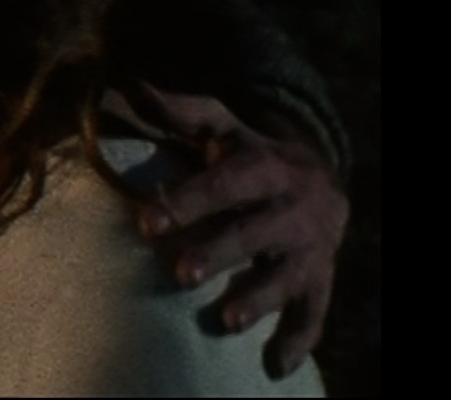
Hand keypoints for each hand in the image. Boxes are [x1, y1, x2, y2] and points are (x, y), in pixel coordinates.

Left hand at [123, 81, 347, 380]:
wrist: (321, 181)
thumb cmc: (249, 154)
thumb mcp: (221, 127)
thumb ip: (179, 111)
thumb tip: (129, 85)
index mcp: (265, 168)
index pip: (225, 184)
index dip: (187, 200)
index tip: (145, 222)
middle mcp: (291, 209)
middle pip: (256, 232)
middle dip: (220, 252)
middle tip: (180, 273)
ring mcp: (308, 250)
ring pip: (286, 276)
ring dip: (257, 298)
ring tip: (224, 318)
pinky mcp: (318, 281)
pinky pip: (313, 313)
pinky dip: (297, 339)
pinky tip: (274, 364)